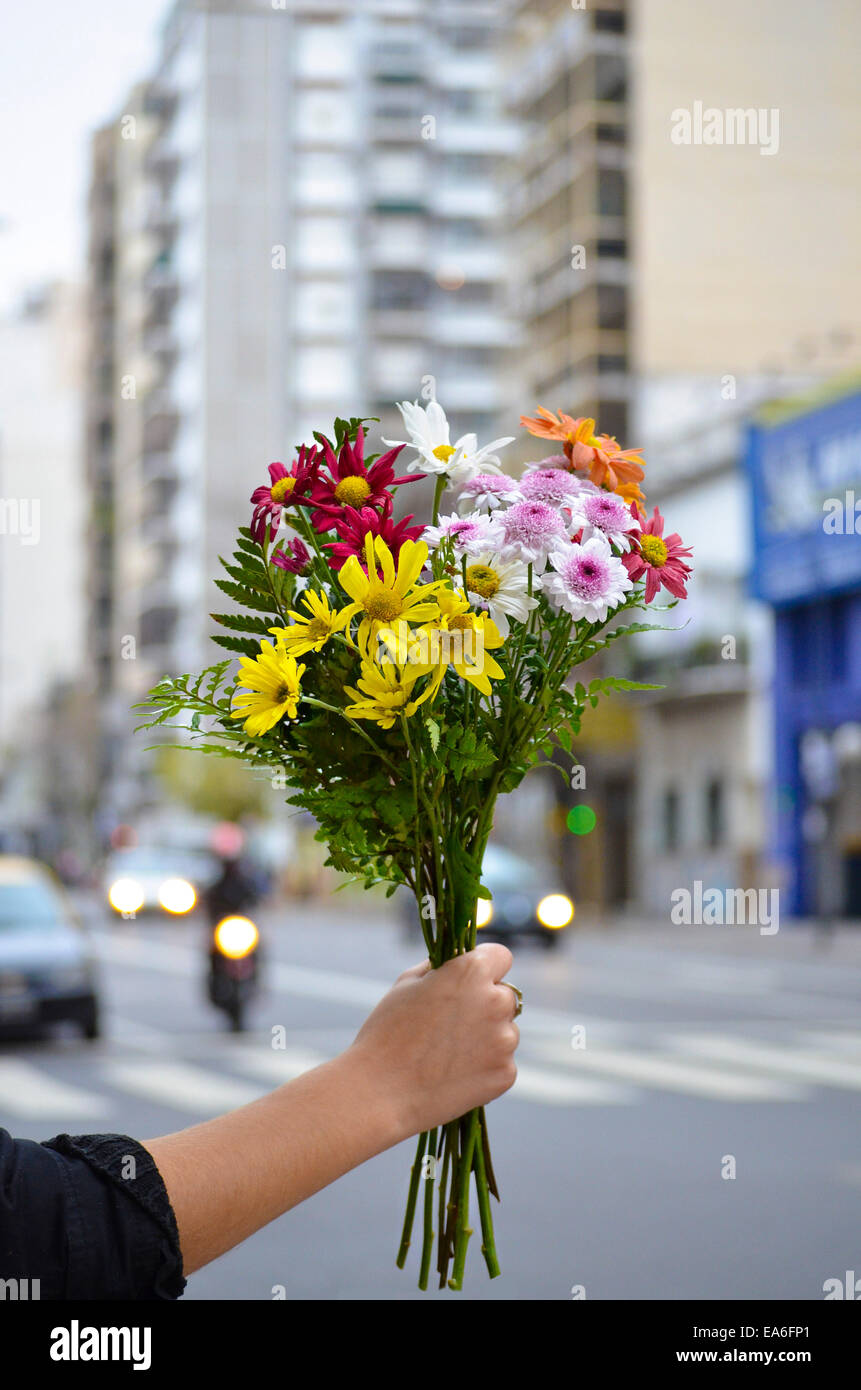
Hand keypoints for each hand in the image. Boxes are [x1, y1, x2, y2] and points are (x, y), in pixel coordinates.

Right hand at [348, 943, 518, 1139]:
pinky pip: (501, 1062)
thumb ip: (441, 969)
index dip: (484, 967)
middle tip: (452, 1023)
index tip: (470, 980)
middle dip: (486, 1004)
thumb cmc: (387, 1032)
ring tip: (447, 1053)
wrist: (380, 1091)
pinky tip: (453, 1074)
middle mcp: (496, 1002)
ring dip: (487, 1037)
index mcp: (472, 972)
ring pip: (505, 1031)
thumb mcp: (407, 984)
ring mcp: (504, 1041)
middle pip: (505, 996)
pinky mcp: (505, 1073)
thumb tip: (457, 964)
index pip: (500, 956)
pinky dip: (484, 1067)